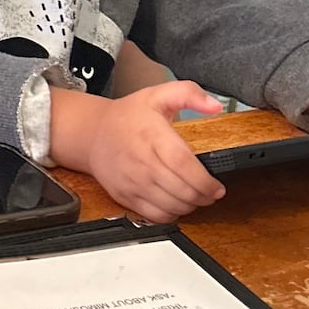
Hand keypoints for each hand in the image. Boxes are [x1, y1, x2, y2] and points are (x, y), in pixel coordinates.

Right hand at [51, 82, 226, 221]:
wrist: (92, 134)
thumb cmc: (126, 116)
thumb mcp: (157, 95)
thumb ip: (189, 93)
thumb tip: (214, 105)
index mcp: (152, 135)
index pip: (183, 164)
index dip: (205, 181)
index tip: (217, 187)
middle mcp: (141, 161)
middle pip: (181, 190)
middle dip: (203, 196)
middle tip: (211, 193)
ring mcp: (131, 181)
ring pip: (170, 206)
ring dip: (190, 206)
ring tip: (195, 197)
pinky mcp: (124, 196)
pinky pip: (154, 215)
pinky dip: (171, 214)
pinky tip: (175, 203)